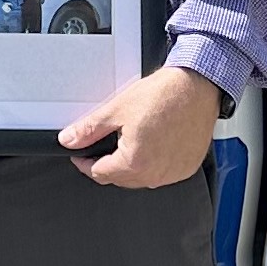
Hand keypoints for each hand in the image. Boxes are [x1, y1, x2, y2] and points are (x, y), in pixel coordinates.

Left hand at [60, 67, 220, 188]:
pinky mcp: (187, 167)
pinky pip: (162, 173)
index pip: (99, 174)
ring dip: (131, 165)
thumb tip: (69, 139)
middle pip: (119, 179)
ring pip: (141, 178)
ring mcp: (173, 173)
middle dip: (108, 164)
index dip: (85, 163)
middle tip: (106, 142)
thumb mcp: (117, 110)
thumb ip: (89, 130)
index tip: (82, 154)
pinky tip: (153, 143)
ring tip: (132, 139)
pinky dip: (153, 163)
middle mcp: (156, 173)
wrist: (197, 87)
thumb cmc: (165, 95)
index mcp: (135, 162)